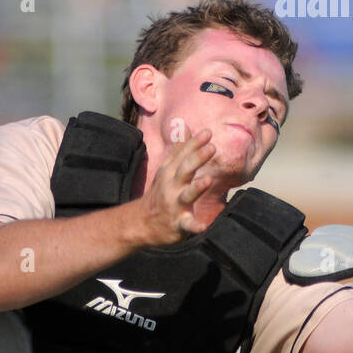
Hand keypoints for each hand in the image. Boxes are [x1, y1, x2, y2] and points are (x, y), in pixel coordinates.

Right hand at [135, 127, 215, 245]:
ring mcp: (175, 205)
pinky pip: (187, 225)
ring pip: (187, 195)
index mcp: (171, 172)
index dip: (195, 143)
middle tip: (212, 147)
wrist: (141, 223)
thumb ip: (179, 149)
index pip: (183, 155)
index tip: (208, 132)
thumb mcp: (167, 169)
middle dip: (197, 158)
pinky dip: (195, 226)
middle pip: (185, 170)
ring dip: (197, 188)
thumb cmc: (160, 193)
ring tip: (208, 180)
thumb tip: (185, 126)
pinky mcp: (179, 223)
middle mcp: (172, 186)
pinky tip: (204, 226)